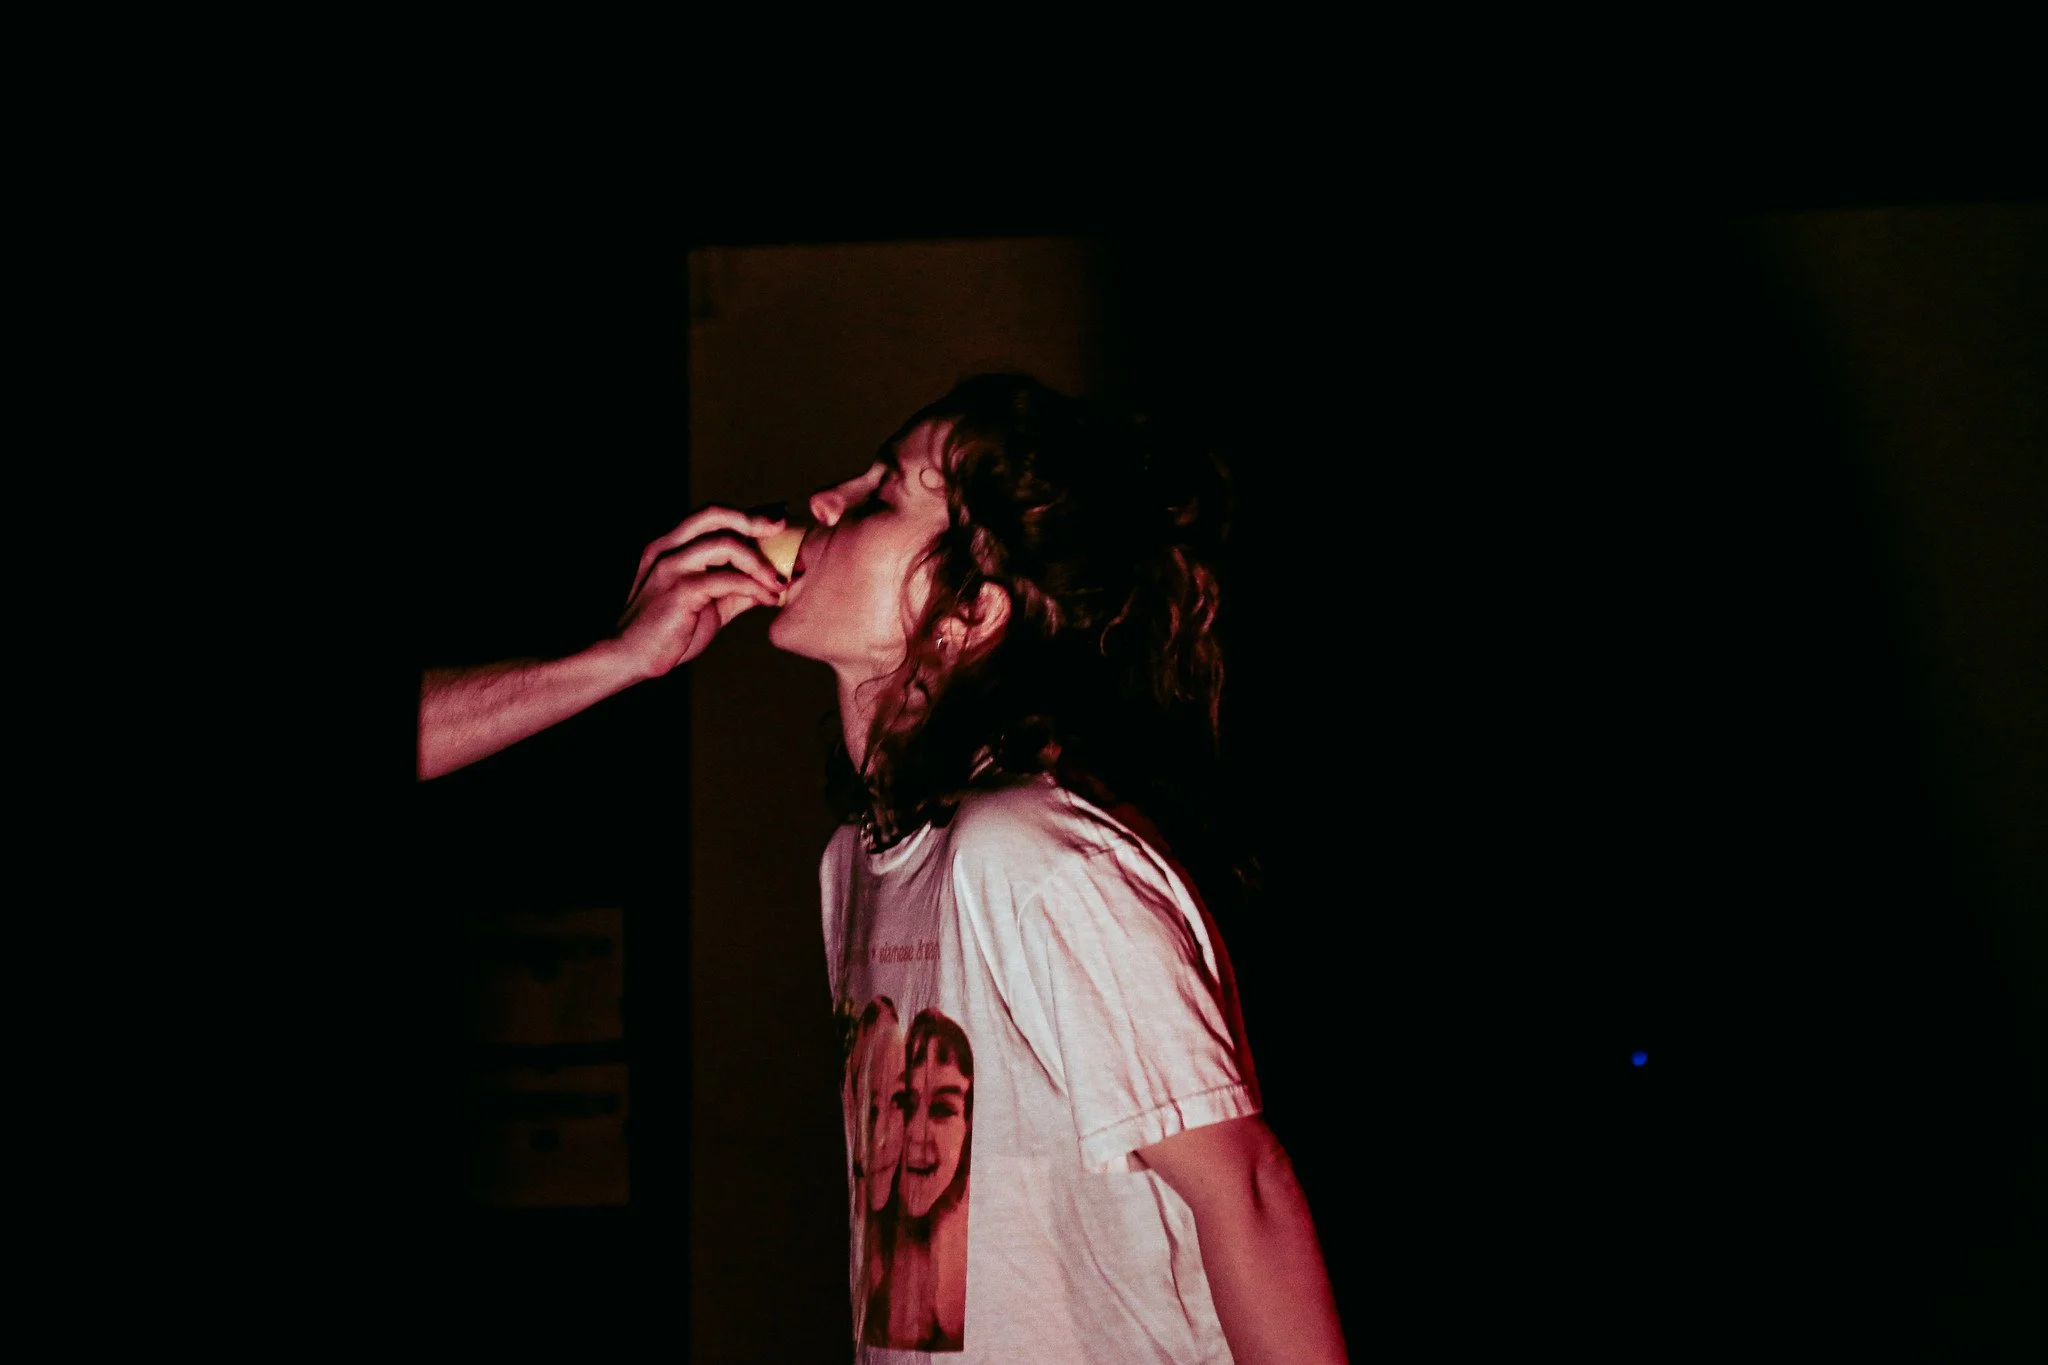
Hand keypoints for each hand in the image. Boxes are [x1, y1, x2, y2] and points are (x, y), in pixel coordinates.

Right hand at [613, 505, 788, 677]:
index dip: (747, 513)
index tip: (779, 518)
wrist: (630, 657)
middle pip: (714, 514)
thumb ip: (736, 588)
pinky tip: (769, 598)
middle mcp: (667, 547)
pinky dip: (754, 587)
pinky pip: (726, 579)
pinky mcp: (679, 590)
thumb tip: (773, 582)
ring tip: (780, 580)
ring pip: (724, 544)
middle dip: (753, 518)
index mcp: (670, 545)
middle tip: (782, 528)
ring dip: (760, 561)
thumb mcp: (709, 604)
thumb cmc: (668, 631)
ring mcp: (671, 566)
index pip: (712, 516)